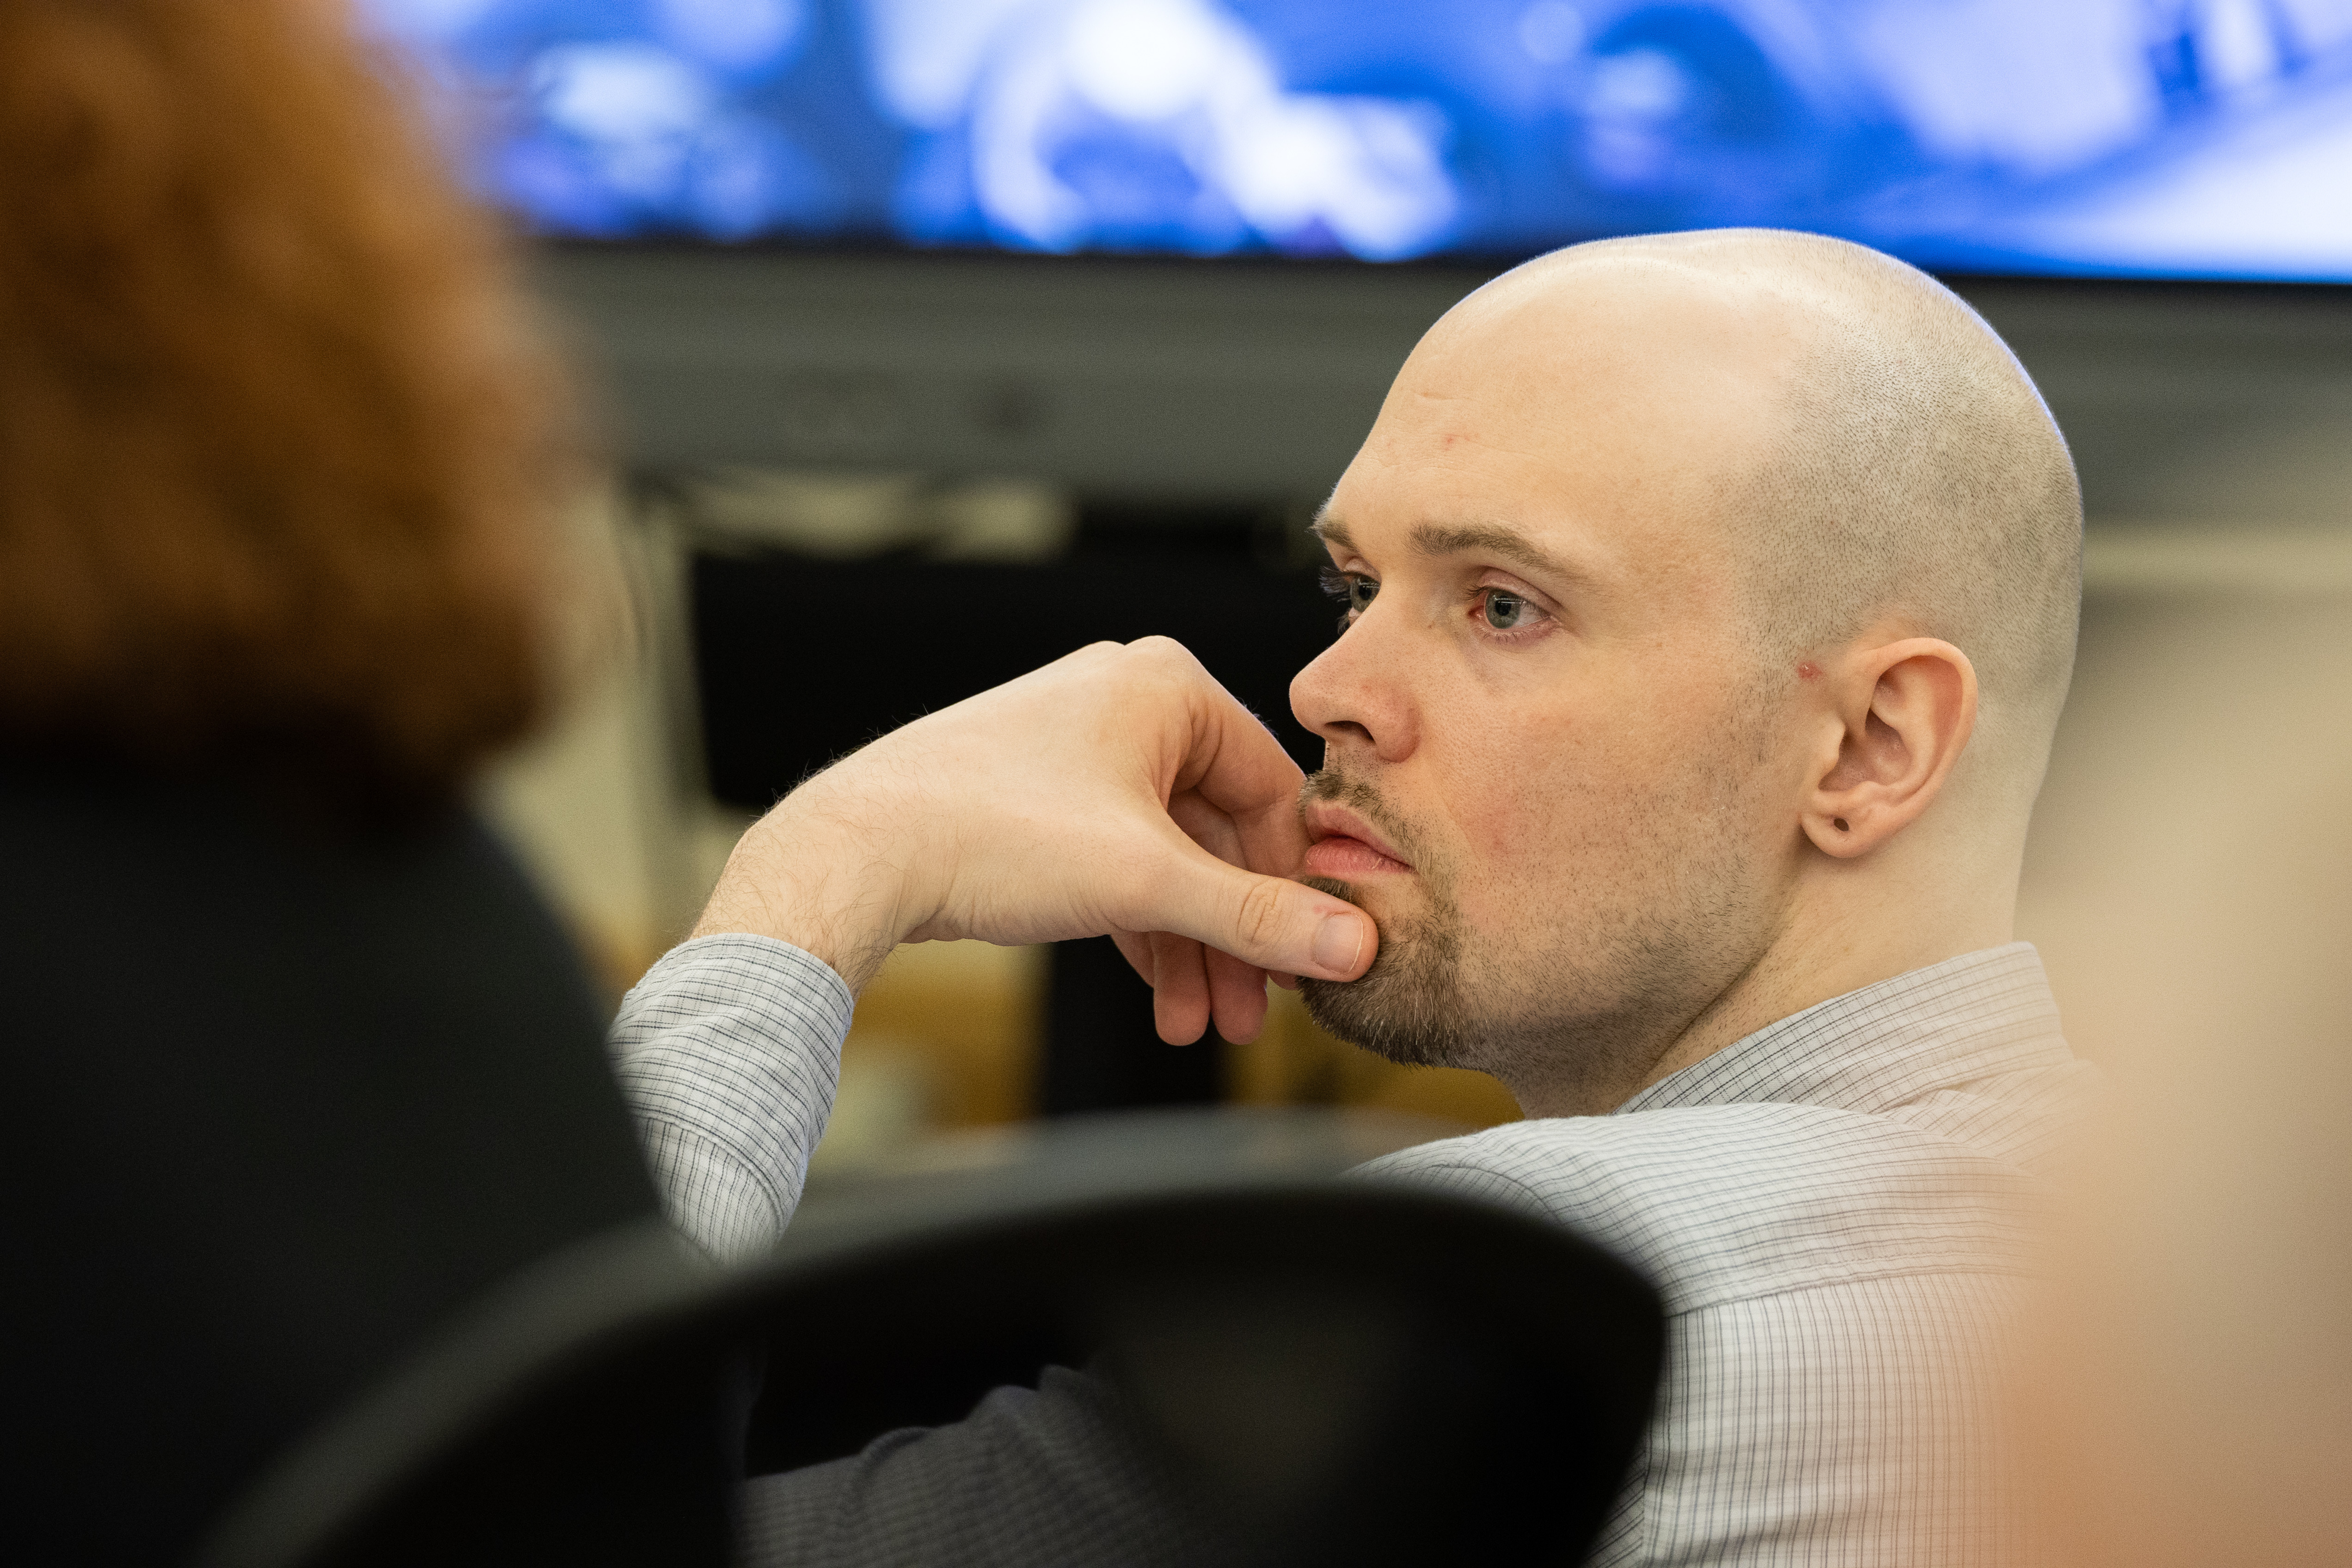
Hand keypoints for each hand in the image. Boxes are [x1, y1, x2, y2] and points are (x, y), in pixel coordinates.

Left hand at [691, 638, 1377, 1043]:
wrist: (857, 853)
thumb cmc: (992, 834)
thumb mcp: (1148, 882)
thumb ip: (1256, 917)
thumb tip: (1355, 944)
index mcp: (1164, 687)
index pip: (1272, 789)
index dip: (1292, 885)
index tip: (1306, 959)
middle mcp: (1124, 704)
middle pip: (1217, 834)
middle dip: (1232, 936)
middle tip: (1249, 1014)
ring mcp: (1077, 751)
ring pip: (1165, 860)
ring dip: (1187, 948)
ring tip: (1196, 1024)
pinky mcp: (1040, 801)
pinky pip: (1118, 866)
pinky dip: (1140, 930)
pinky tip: (1159, 1000)